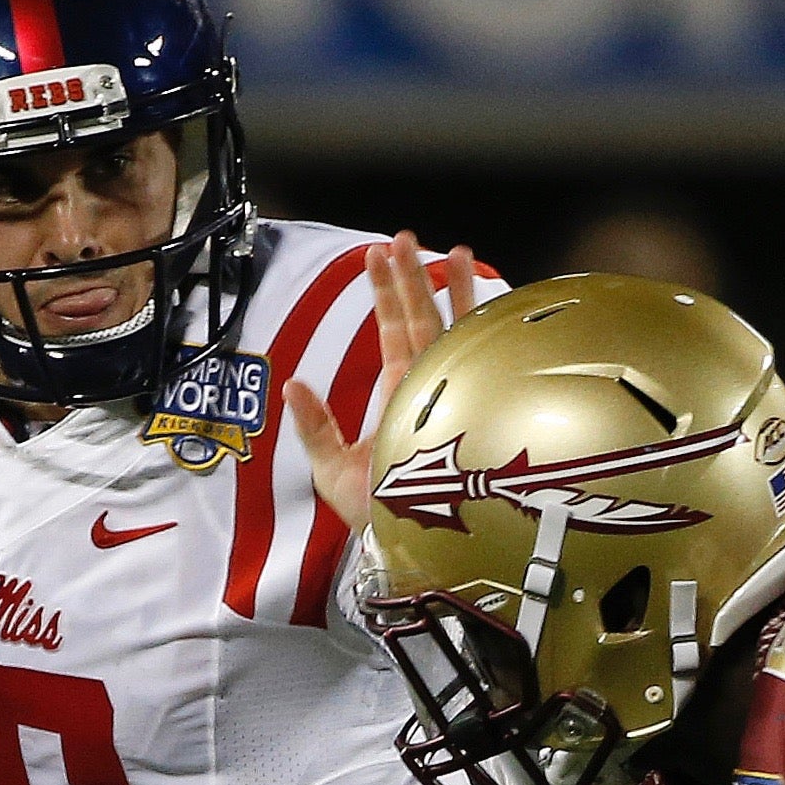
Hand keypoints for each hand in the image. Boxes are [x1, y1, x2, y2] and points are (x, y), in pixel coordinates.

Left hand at [289, 231, 480, 531]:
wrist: (414, 548)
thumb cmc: (377, 515)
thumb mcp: (332, 469)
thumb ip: (314, 425)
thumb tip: (291, 381)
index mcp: (400, 393)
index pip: (394, 331)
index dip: (386, 292)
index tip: (379, 254)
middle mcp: (429, 387)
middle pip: (422, 320)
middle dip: (414, 278)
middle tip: (405, 237)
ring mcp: (455, 394)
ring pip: (454, 332)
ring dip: (452, 291)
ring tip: (453, 250)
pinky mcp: (476, 410)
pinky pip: (485, 361)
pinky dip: (487, 330)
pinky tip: (493, 298)